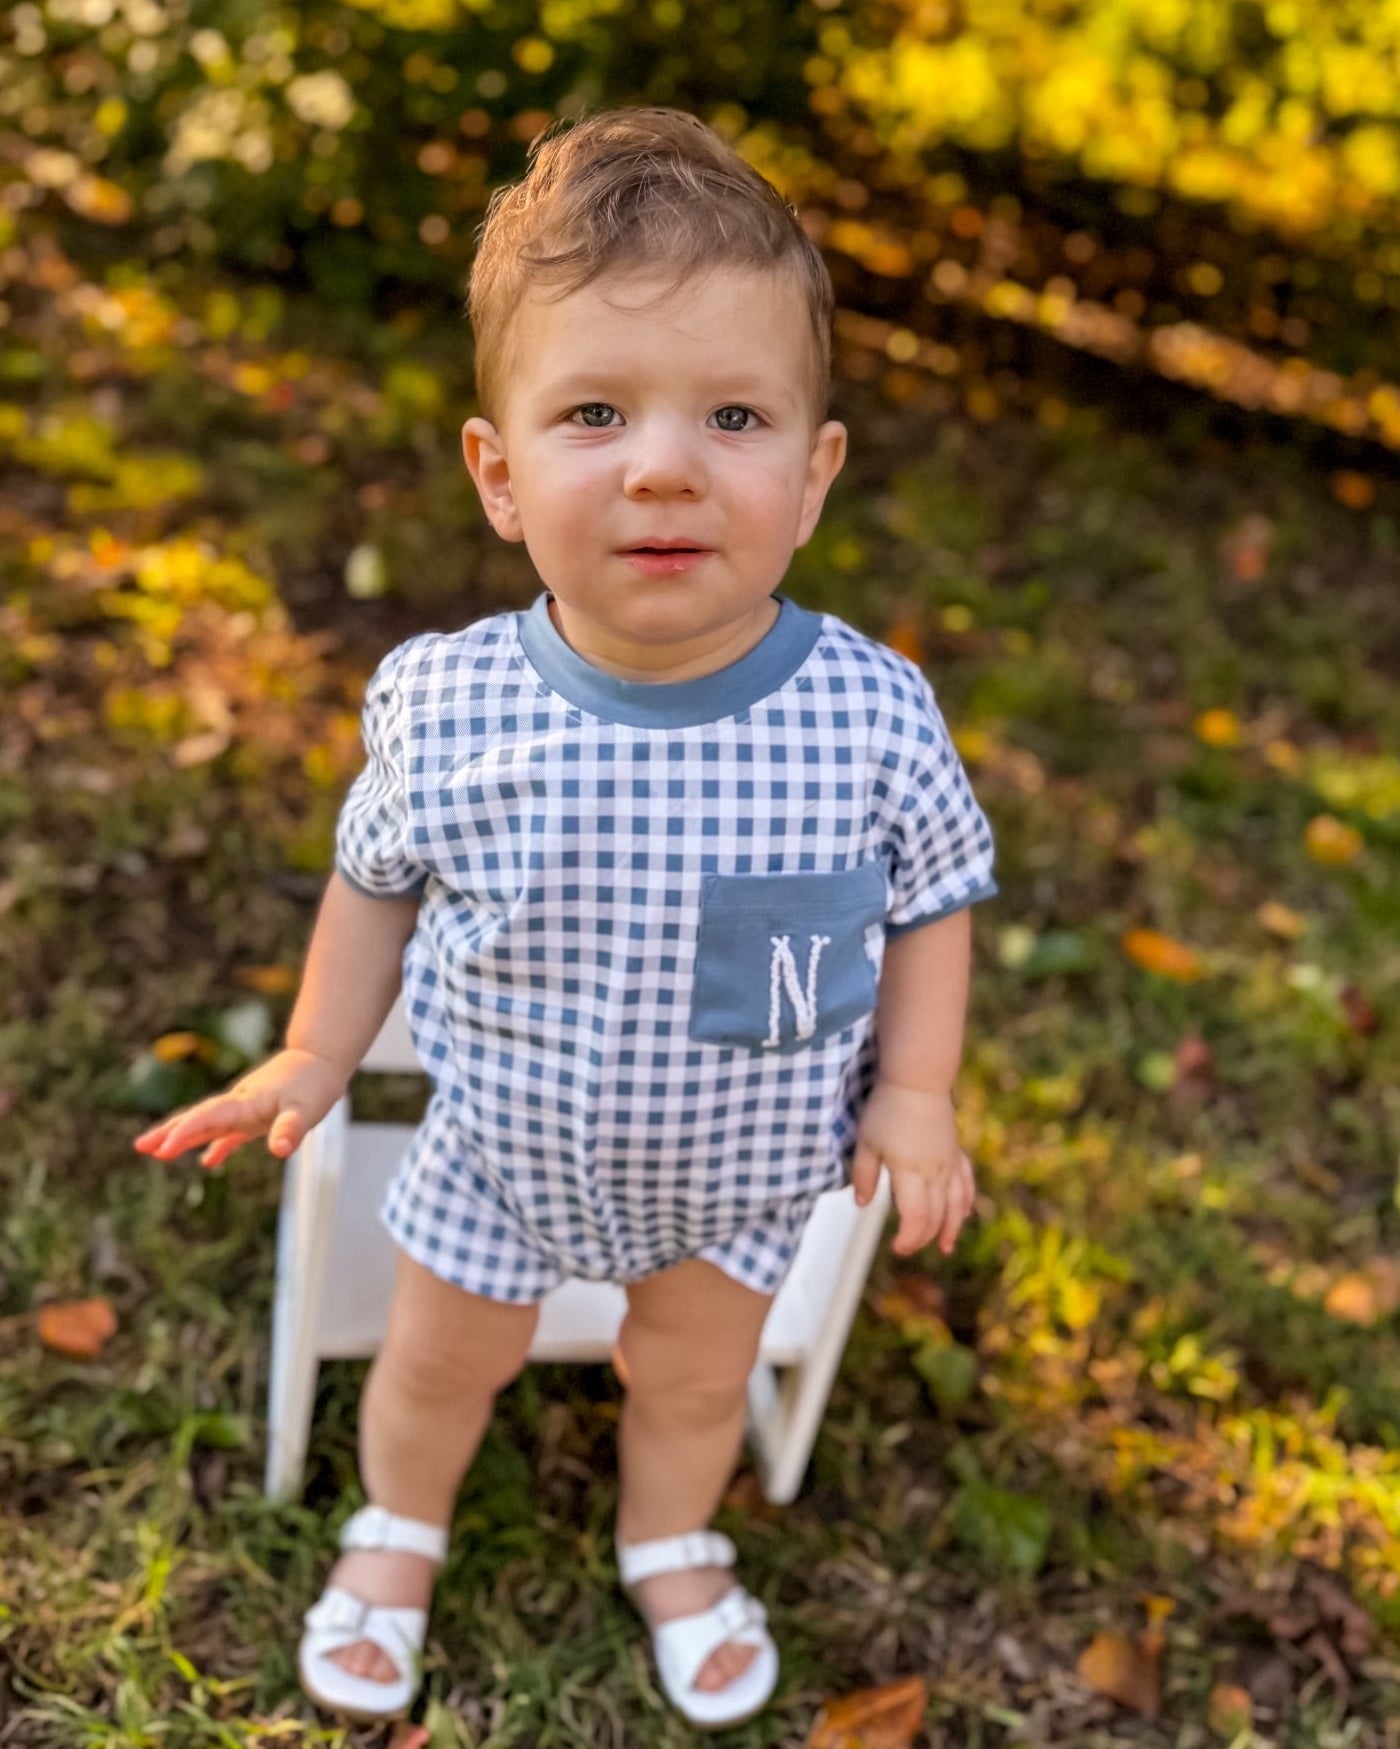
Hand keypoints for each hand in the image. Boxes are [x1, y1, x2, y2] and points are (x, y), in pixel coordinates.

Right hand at [132, 1048, 349, 1168]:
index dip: (185, 1132)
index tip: (164, 1147)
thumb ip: (291, 1128)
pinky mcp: (255, 1114)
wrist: (322, 1057)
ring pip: (206, 1125)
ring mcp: (244, 1109)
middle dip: (169, 1132)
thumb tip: (280, 1150)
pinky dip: (217, 1146)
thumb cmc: (315, 1081)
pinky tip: (207, 1162)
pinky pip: (229, 1132)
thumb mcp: (307, 1108)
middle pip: (197, 1119)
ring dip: (183, 1137)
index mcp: (244, 1102)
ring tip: (156, 1153)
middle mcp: (238, 1105)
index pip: (207, 1118)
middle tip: (141, 1147)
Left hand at [849, 1081, 975, 1256]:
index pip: (916, 1218)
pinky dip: (965, 1201)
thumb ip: (863, 1175)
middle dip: (923, 1238)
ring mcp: (949, 1163)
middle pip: (936, 1216)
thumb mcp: (865, 1142)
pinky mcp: (955, 1152)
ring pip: (955, 1204)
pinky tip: (964, 1213)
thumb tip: (862, 1204)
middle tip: (908, 1248)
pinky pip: (965, 1182)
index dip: (908, 1239)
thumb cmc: (887, 1108)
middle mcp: (935, 1173)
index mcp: (910, 1173)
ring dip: (951, 1229)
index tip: (896, 1248)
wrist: (918, 1080)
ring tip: (946, 1248)